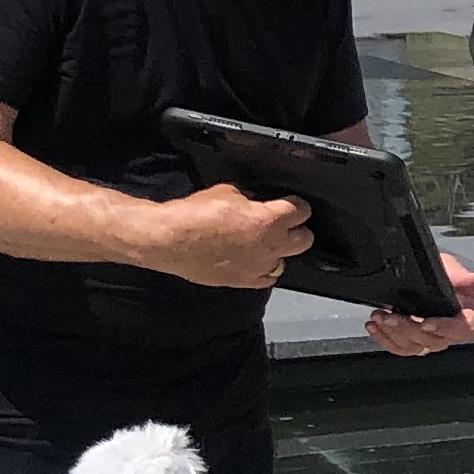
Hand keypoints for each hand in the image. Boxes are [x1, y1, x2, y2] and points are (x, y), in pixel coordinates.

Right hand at [146, 185, 313, 290]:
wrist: (169, 240)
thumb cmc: (194, 214)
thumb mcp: (228, 192)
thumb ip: (250, 200)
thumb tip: (256, 203)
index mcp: (270, 220)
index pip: (301, 211)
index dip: (295, 205)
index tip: (289, 204)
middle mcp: (271, 246)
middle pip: (305, 239)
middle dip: (296, 230)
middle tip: (282, 224)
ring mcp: (259, 267)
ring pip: (286, 260)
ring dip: (278, 250)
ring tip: (262, 243)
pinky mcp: (244, 282)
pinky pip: (266, 278)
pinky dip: (263, 269)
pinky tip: (252, 260)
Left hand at [367, 252, 473, 357]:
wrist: (423, 276)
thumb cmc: (443, 274)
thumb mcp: (451, 269)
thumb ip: (463, 276)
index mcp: (467, 317)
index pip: (462, 329)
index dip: (444, 328)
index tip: (426, 323)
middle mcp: (450, 332)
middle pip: (433, 341)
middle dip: (409, 330)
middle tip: (390, 317)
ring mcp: (430, 339)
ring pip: (414, 347)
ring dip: (393, 334)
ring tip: (378, 317)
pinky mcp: (412, 342)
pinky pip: (399, 348)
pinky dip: (384, 339)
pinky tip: (374, 326)